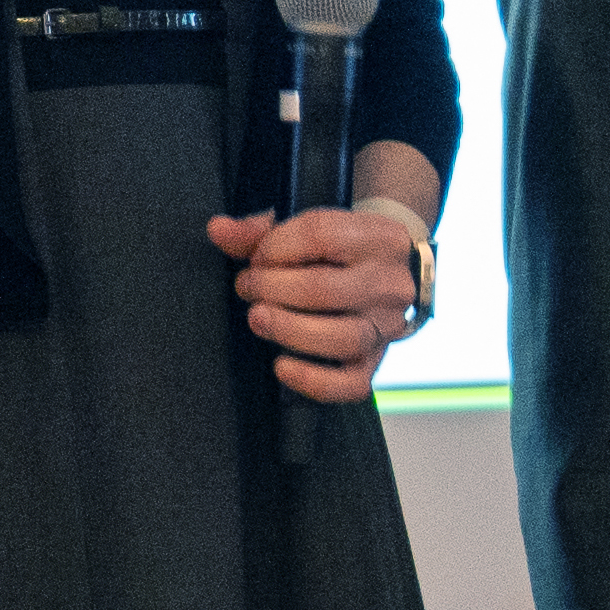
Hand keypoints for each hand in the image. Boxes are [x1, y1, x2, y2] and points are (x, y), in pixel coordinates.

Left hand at [208, 204, 422, 409]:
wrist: (389, 273)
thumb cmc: (341, 249)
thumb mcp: (308, 227)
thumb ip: (261, 230)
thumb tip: (219, 231)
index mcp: (379, 237)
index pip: (321, 236)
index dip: (275, 248)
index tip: (257, 258)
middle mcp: (390, 283)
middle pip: (326, 290)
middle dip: (272, 290)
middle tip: (249, 288)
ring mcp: (387, 326)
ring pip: (341, 338)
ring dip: (288, 330)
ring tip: (258, 318)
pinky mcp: (377, 361)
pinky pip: (352, 383)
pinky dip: (314, 381)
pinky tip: (282, 367)